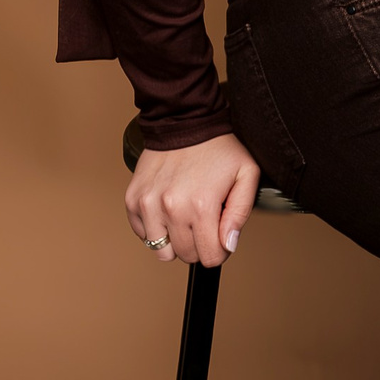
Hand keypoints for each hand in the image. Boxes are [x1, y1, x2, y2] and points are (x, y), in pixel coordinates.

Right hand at [126, 134, 260, 267]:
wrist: (184, 122)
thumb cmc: (218, 149)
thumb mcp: (246, 175)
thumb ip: (240, 214)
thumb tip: (227, 245)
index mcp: (201, 206)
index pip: (209, 257)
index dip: (219, 250)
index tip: (219, 235)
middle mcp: (171, 208)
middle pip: (186, 255)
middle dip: (198, 244)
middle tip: (203, 219)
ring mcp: (148, 205)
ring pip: (162, 251)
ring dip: (174, 239)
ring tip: (183, 216)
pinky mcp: (133, 200)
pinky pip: (143, 234)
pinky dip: (155, 228)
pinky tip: (167, 209)